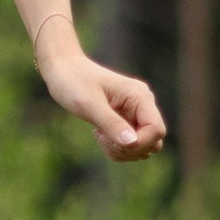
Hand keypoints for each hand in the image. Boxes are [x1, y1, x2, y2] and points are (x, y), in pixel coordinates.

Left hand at [38, 33, 167, 163]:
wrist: (63, 69)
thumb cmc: (73, 81)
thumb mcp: (89, 104)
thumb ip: (111, 123)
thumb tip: (132, 143)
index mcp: (140, 96)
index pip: (156, 130)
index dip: (139, 143)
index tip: (112, 141)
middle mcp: (142, 104)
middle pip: (153, 142)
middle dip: (129, 149)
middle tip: (103, 138)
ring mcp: (135, 113)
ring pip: (143, 146)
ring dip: (122, 150)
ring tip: (100, 135)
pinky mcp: (126, 120)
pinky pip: (131, 144)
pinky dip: (116, 147)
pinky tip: (99, 134)